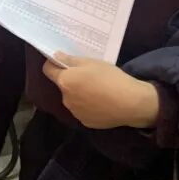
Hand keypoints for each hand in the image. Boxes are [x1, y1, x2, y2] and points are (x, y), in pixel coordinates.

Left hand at [42, 53, 159, 129]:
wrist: (130, 103)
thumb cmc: (110, 78)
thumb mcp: (91, 62)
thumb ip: (70, 60)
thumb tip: (55, 56)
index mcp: (65, 81)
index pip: (48, 70)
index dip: (54, 63)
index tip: (64, 61)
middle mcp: (65, 99)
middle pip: (63, 85)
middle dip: (71, 80)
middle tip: (89, 75)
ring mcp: (75, 112)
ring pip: (73, 99)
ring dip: (80, 93)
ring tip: (98, 90)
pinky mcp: (86, 122)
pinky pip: (83, 110)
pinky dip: (88, 106)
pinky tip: (102, 102)